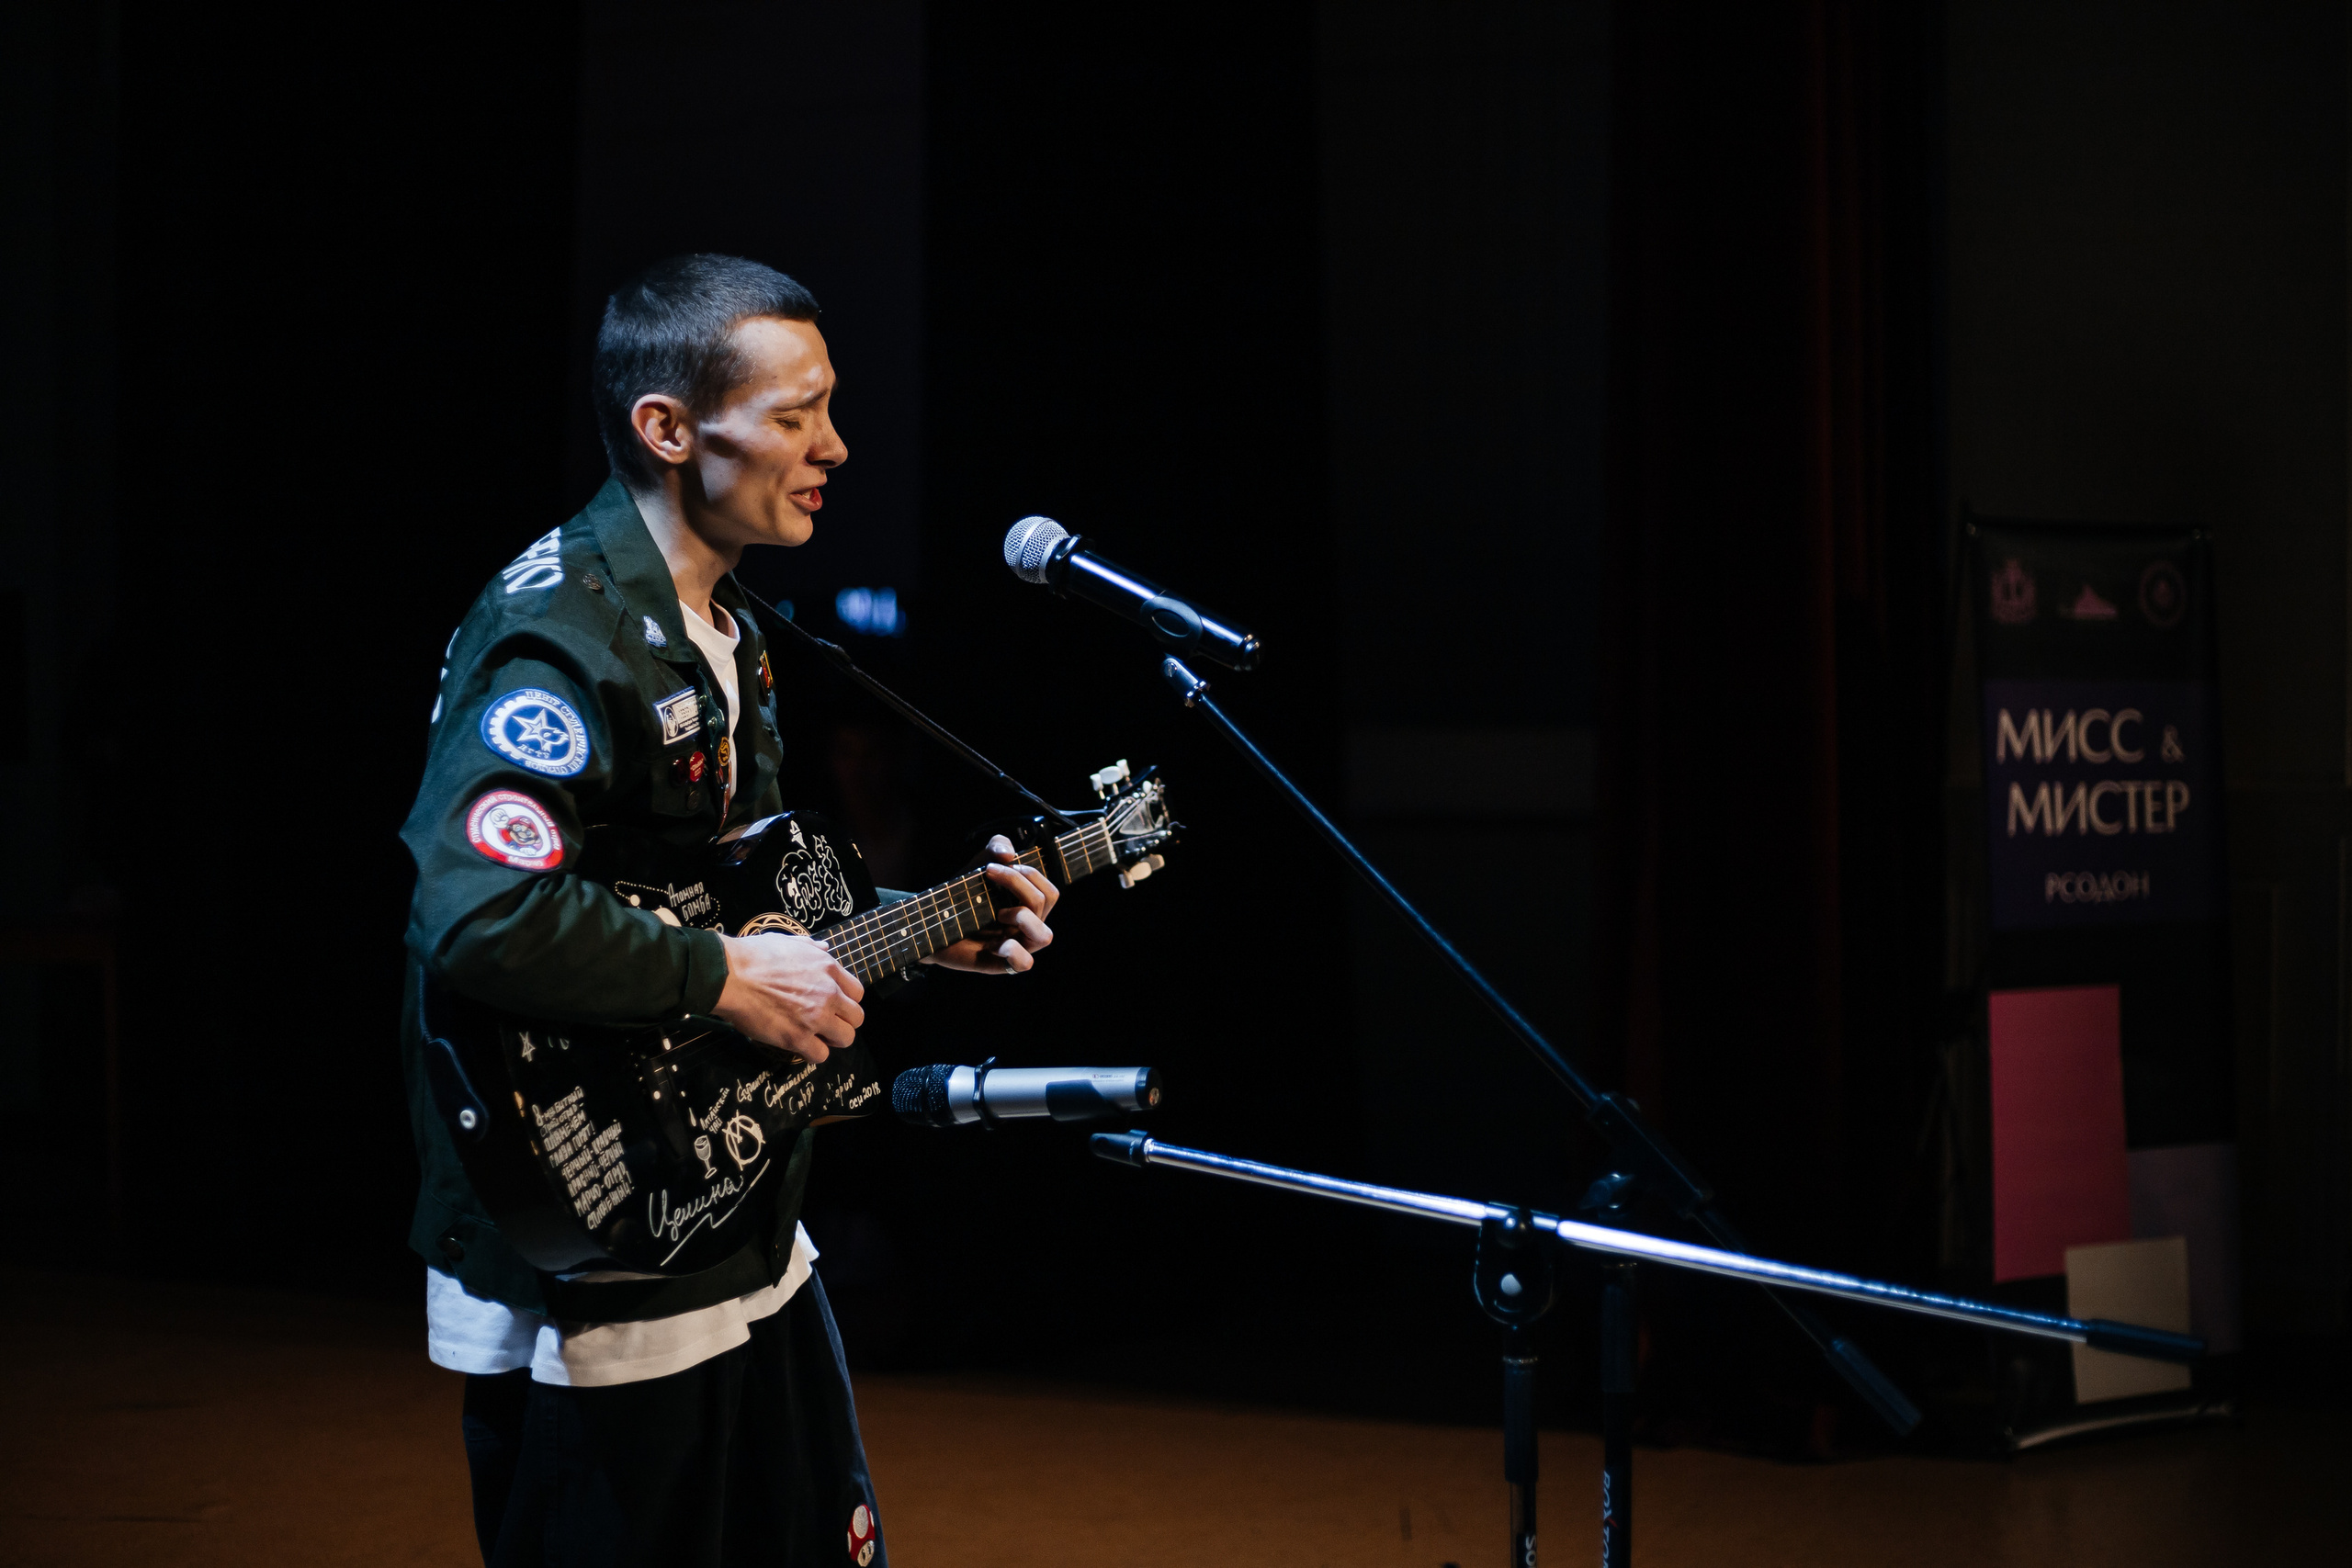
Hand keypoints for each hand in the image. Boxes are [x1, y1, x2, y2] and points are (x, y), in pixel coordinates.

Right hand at [713, 933, 865, 1063]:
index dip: (846, 1001)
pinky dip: (812, 1053)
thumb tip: (825, 948)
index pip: (857, 992)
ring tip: (815, 1036)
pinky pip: (820, 1055)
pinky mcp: (798, 1038)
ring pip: (845, 1039)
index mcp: (828, 968)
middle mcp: (829, 993)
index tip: (833, 1004)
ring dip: (832, 1039)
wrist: (731, 975)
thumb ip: (812, 947)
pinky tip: (800, 1046)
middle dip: (843, 1022)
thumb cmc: (755, 956)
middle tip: (825, 1023)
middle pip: (856, 1018)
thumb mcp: (790, 942)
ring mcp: (815, 1017)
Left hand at [924, 834, 1057, 973]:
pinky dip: (1014, 951)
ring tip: (998, 913)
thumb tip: (1009, 854)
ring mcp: (1015, 946)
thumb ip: (998, 845)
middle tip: (988, 875)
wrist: (930, 918)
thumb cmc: (961, 893)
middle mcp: (1026, 927)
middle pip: (1046, 903)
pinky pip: (1024, 963)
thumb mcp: (980, 862)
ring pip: (1045, 936)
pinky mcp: (998, 963)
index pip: (1050, 892)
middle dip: (1017, 883)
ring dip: (1022, 916)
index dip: (1030, 874)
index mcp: (1028, 907)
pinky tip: (993, 944)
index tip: (994, 867)